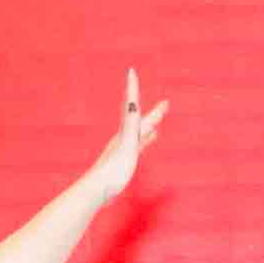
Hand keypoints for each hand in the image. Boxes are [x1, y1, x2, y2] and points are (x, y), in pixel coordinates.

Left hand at [77, 68, 167, 206]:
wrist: (97, 190)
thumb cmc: (113, 171)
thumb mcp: (126, 145)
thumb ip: (131, 125)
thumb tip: (134, 105)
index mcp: (125, 132)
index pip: (131, 106)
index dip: (132, 89)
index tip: (131, 71)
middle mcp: (124, 137)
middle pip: (140, 120)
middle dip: (153, 112)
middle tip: (166, 103)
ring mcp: (124, 148)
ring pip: (141, 132)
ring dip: (150, 123)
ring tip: (159, 118)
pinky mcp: (125, 159)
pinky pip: (140, 144)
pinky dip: (146, 138)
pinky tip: (151, 138)